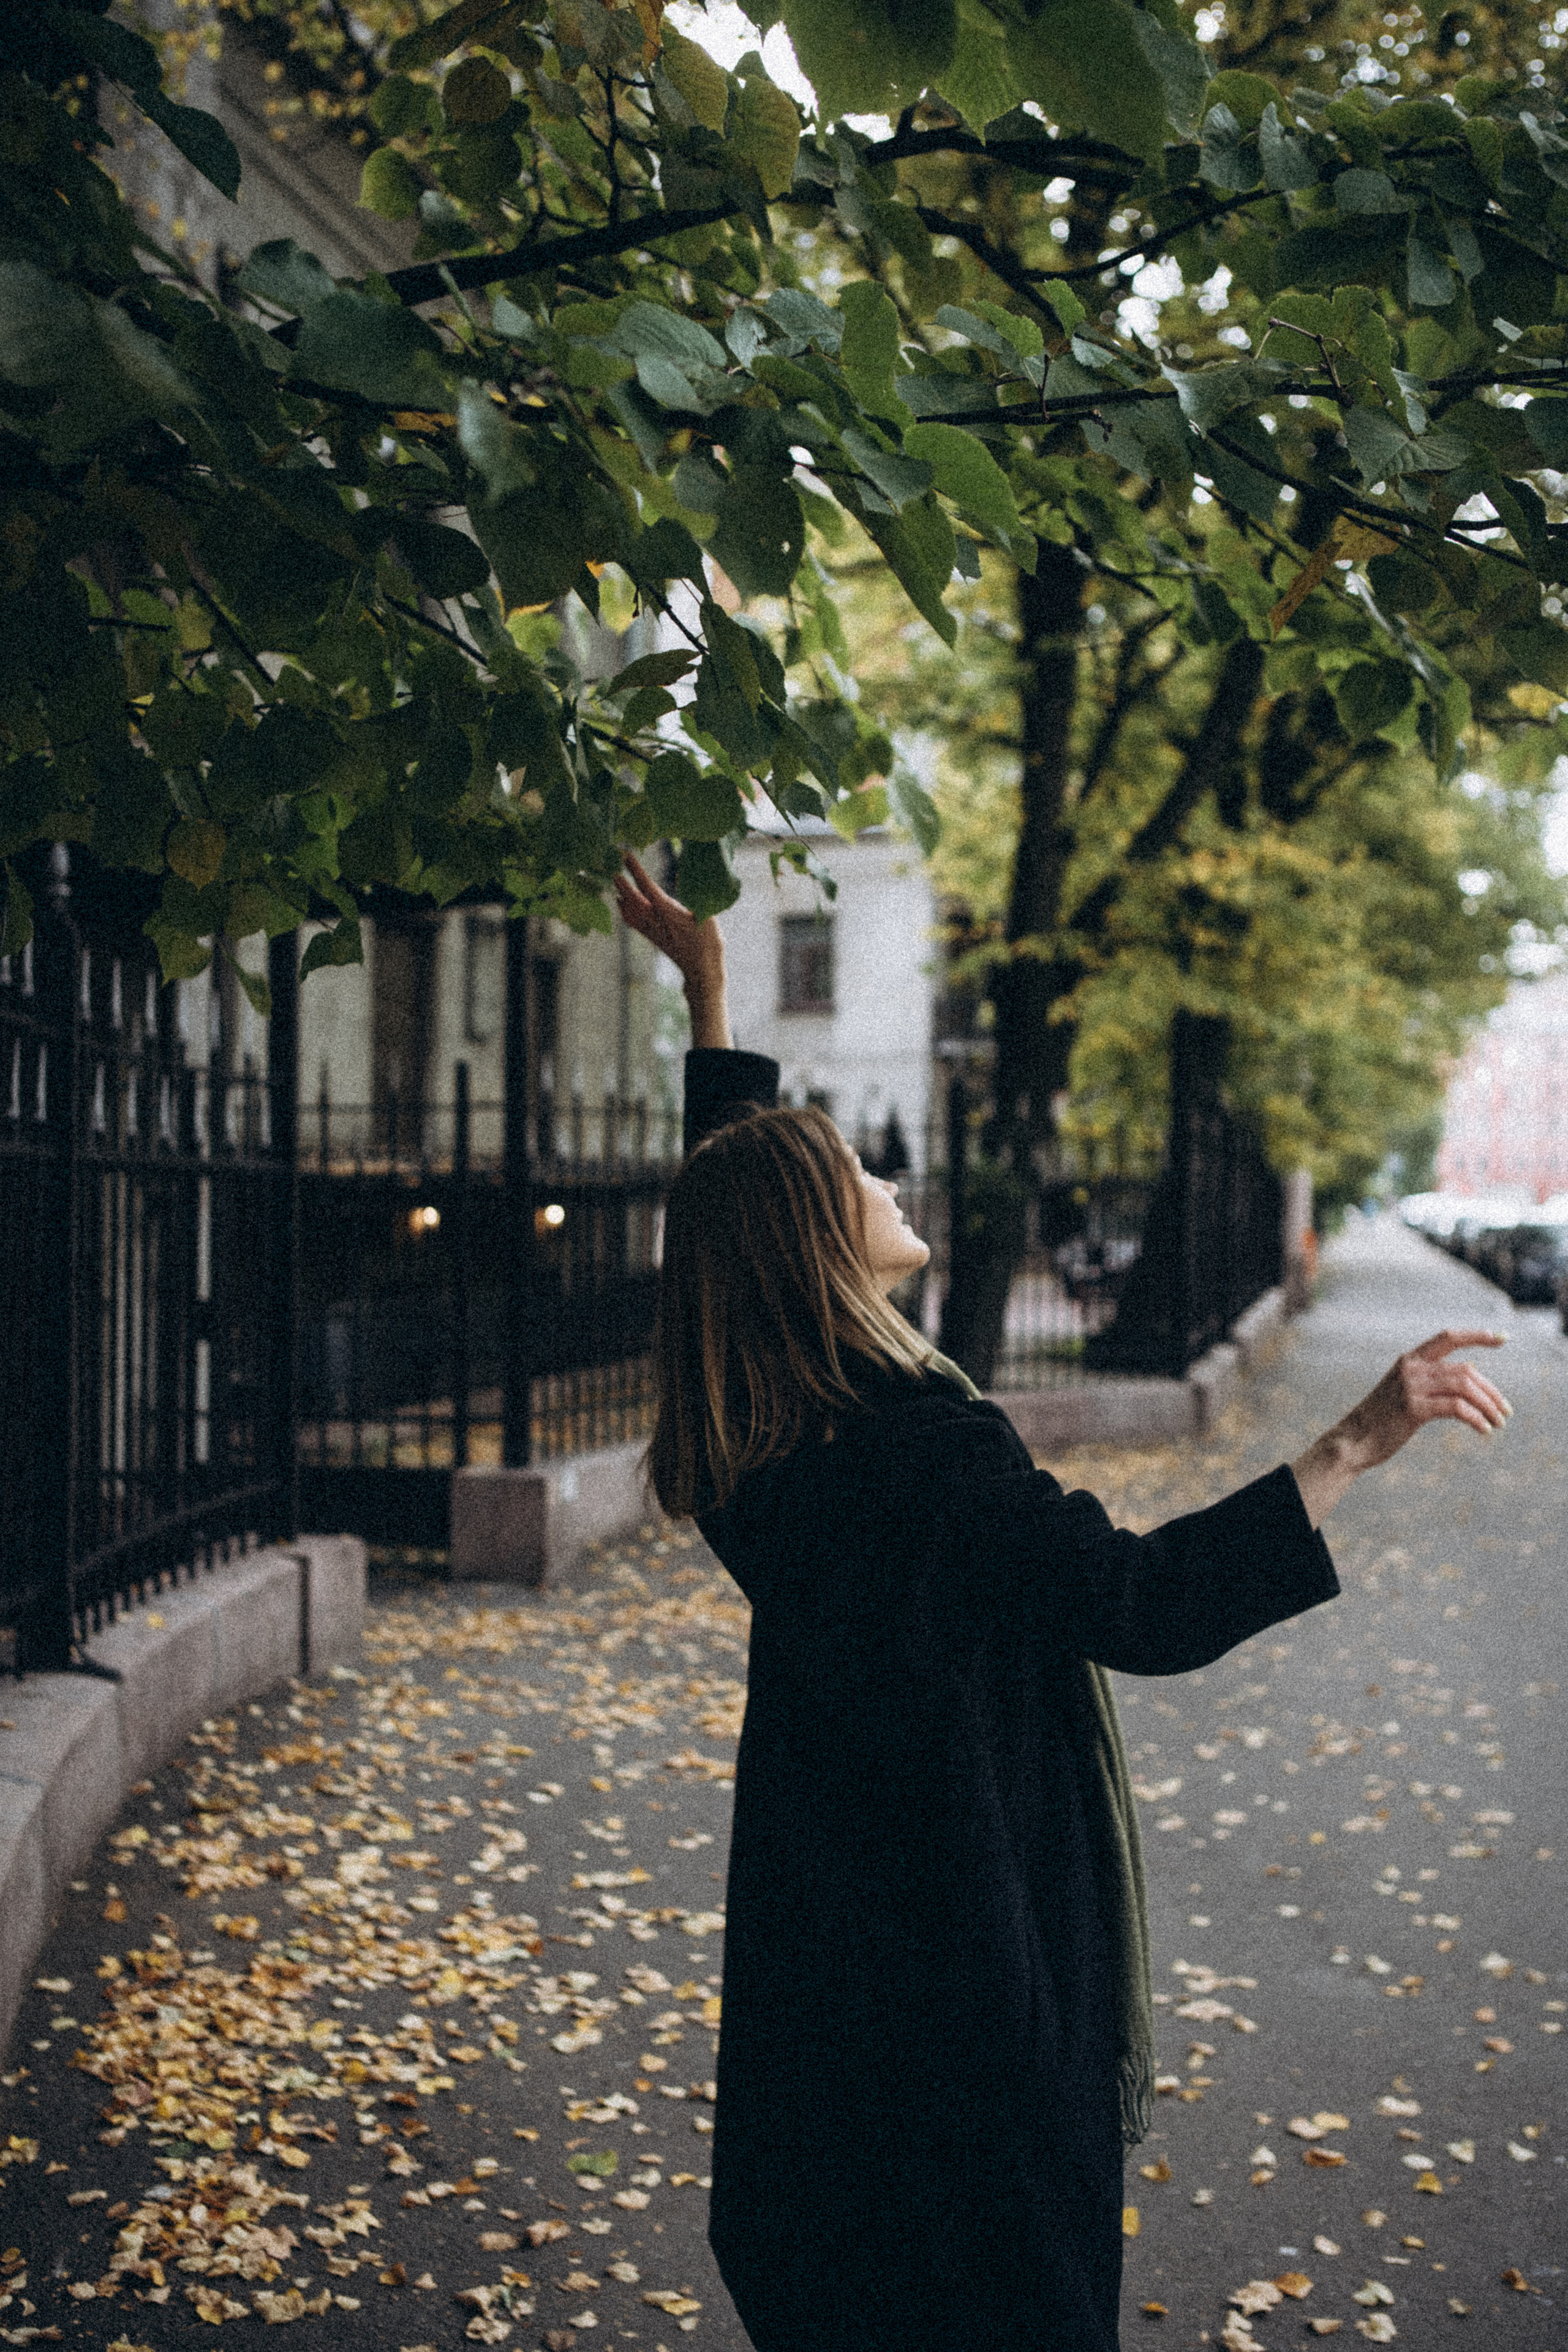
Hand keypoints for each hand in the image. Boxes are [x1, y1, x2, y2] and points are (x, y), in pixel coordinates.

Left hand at [613, 852, 731, 1049]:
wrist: (700, 970)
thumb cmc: (708, 943)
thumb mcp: (708, 917)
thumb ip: (697, 897)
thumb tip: (690, 877)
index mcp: (668, 912)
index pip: (647, 886)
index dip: (635, 869)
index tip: (625, 853)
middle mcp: (654, 920)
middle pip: (630, 895)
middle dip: (620, 877)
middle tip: (609, 859)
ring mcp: (650, 929)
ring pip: (627, 908)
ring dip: (619, 891)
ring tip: (612, 876)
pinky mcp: (650, 937)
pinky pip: (630, 920)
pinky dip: (622, 909)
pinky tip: (619, 901)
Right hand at [1291, 1329, 1509, 1526]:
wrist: (1353, 1441)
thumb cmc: (1381, 1421)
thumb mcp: (1405, 1392)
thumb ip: (1432, 1381)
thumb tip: (1470, 1377)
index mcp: (1409, 1360)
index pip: (1448, 1338)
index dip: (1477, 1336)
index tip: (1503, 1338)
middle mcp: (1411, 1368)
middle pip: (1466, 1370)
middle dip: (1492, 1391)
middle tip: (1506, 1411)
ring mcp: (1411, 1387)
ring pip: (1465, 1387)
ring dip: (1489, 1406)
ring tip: (1499, 1423)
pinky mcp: (1413, 1409)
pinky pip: (1457, 1409)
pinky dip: (1477, 1419)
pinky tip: (1484, 1431)